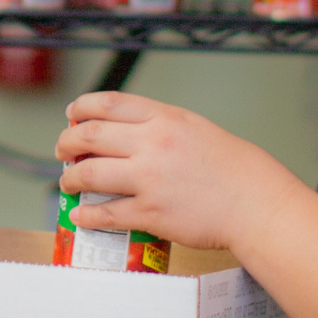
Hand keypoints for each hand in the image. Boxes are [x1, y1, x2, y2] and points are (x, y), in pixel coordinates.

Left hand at [54, 90, 295, 256]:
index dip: (81, 108)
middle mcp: (153, 143)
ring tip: (67, 182)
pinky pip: (106, 212)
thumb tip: (123, 132)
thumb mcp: (195, 128)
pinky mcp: (151, 213)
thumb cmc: (233, 168)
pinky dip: (87, 213)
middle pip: (90, 136)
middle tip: (62, 151)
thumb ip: (160, 125)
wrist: (255, 203)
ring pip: (90, 173)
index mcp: (165, 118)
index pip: (108, 103)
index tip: (72, 115)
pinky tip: (80, 214)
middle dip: (67, 143)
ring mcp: (149, 179)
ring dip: (70, 178)